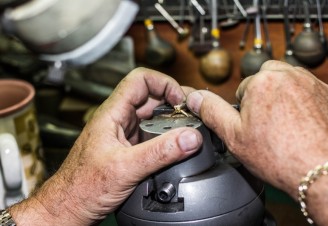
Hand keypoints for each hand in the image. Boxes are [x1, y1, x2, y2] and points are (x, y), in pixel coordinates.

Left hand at [10, 68, 202, 225]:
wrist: (70, 207)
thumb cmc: (82, 187)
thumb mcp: (125, 168)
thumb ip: (160, 153)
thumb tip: (190, 138)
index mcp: (112, 113)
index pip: (140, 79)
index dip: (164, 83)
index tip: (180, 100)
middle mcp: (118, 119)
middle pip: (150, 97)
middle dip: (172, 103)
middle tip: (190, 116)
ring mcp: (123, 134)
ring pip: (151, 116)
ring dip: (170, 120)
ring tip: (186, 130)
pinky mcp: (127, 148)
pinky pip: (150, 134)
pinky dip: (165, 136)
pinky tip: (174, 146)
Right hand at [186, 60, 327, 224]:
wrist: (323, 172)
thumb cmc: (281, 156)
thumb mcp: (233, 136)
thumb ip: (211, 111)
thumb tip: (195, 97)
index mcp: (262, 81)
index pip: (243, 90)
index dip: (245, 112)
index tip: (252, 127)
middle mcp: (288, 75)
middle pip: (265, 82)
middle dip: (262, 99)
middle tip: (266, 126)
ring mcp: (310, 83)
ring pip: (285, 85)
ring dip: (281, 99)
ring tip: (283, 126)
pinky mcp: (327, 93)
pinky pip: (305, 92)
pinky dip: (301, 104)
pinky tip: (299, 126)